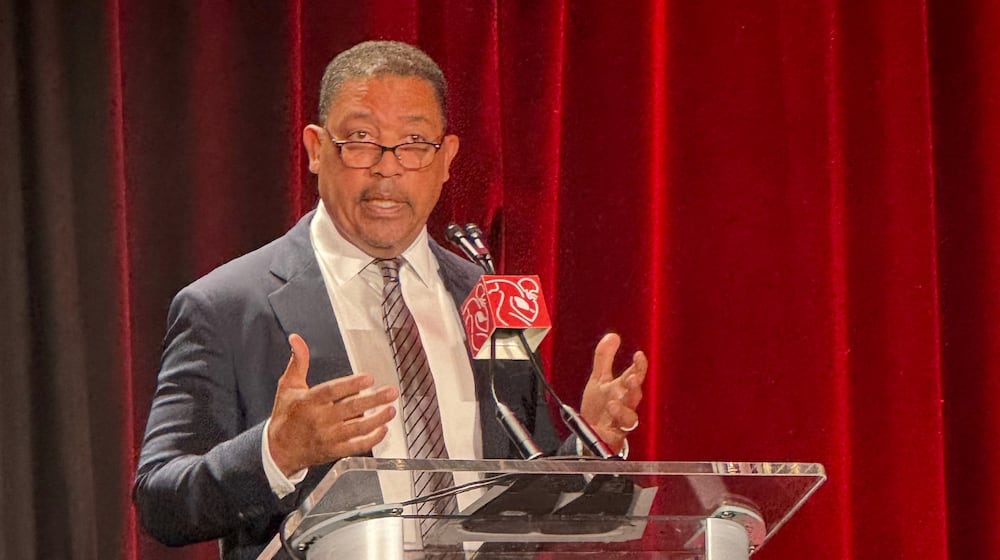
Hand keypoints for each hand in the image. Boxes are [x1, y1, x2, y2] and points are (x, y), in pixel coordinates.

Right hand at [267, 334, 398, 475]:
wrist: (278, 450)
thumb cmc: (286, 415)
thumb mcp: (287, 386)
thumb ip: (298, 361)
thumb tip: (296, 339)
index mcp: (308, 401)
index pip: (331, 391)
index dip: (350, 384)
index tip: (368, 378)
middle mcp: (319, 419)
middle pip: (349, 409)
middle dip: (373, 400)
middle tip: (391, 392)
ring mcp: (327, 437)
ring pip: (356, 428)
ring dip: (376, 419)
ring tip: (391, 410)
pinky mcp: (333, 451)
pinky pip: (355, 446)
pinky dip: (371, 439)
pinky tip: (383, 429)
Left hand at [580, 333, 646, 453]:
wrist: (587, 432)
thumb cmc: (598, 406)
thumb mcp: (599, 379)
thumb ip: (605, 357)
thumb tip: (612, 336)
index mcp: (622, 390)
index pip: (635, 375)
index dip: (639, 366)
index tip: (638, 355)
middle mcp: (624, 405)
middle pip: (635, 396)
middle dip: (634, 387)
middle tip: (631, 378)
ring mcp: (619, 422)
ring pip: (629, 418)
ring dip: (623, 410)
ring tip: (613, 403)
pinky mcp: (612, 437)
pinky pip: (615, 436)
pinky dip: (609, 432)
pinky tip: (601, 428)